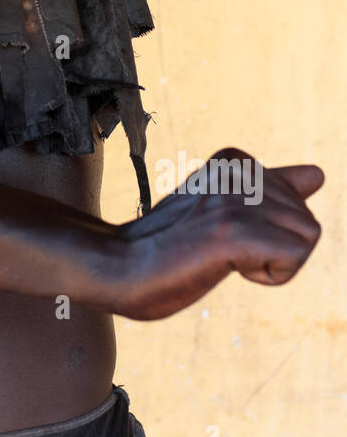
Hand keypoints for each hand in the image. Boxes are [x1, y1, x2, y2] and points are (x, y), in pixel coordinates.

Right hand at [112, 148, 323, 319]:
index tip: (224, 233)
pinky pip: (294, 257)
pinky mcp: (234, 231)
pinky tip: (231, 269)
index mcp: (233, 161)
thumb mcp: (220, 207)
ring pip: (307, 237)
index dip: (269, 228)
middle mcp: (236, 172)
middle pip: (306, 219)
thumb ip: (270, 189)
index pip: (297, 197)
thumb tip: (319, 174)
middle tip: (221, 251)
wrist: (118, 267)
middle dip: (276, 247)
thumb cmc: (166, 245)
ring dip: (274, 262)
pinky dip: (270, 276)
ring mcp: (235, 199)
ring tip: (225, 259)